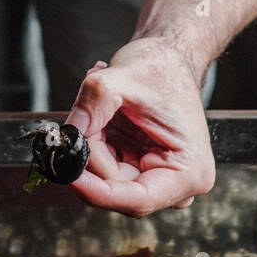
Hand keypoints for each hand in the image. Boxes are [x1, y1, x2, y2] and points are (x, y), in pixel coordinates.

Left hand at [64, 37, 215, 216]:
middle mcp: (177, 183)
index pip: (137, 200)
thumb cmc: (160, 67)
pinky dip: (96, 139)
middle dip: (92, 153)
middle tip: (84, 116)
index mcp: (189, 172)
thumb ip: (92, 106)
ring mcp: (157, 177)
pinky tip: (106, 111)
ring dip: (94, 142)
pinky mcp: (139, 167)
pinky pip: (105, 165)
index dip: (97, 191)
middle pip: (116, 187)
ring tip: (102, 103)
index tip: (67, 174)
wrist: (169, 56)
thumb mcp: (120, 79)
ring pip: (106, 176)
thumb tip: (68, 137)